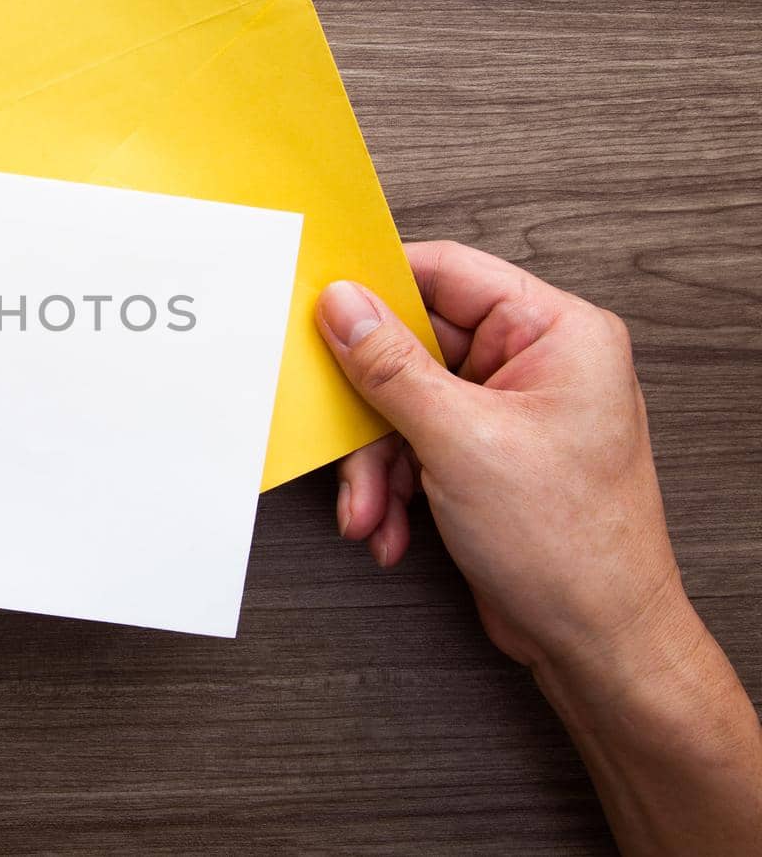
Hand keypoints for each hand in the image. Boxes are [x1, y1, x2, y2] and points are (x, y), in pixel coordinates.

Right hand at [318, 241, 761, 855]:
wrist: (597, 644)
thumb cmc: (571, 546)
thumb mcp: (460, 441)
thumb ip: (391, 365)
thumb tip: (343, 304)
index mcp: (556, 333)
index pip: (448, 273)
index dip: (378, 286)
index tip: (319, 305)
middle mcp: (536, 364)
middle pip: (415, 346)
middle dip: (371, 410)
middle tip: (341, 434)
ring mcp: (510, 412)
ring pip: (404, 404)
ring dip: (376, 464)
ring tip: (370, 509)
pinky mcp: (485, 456)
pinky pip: (414, 445)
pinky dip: (393, 487)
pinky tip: (391, 527)